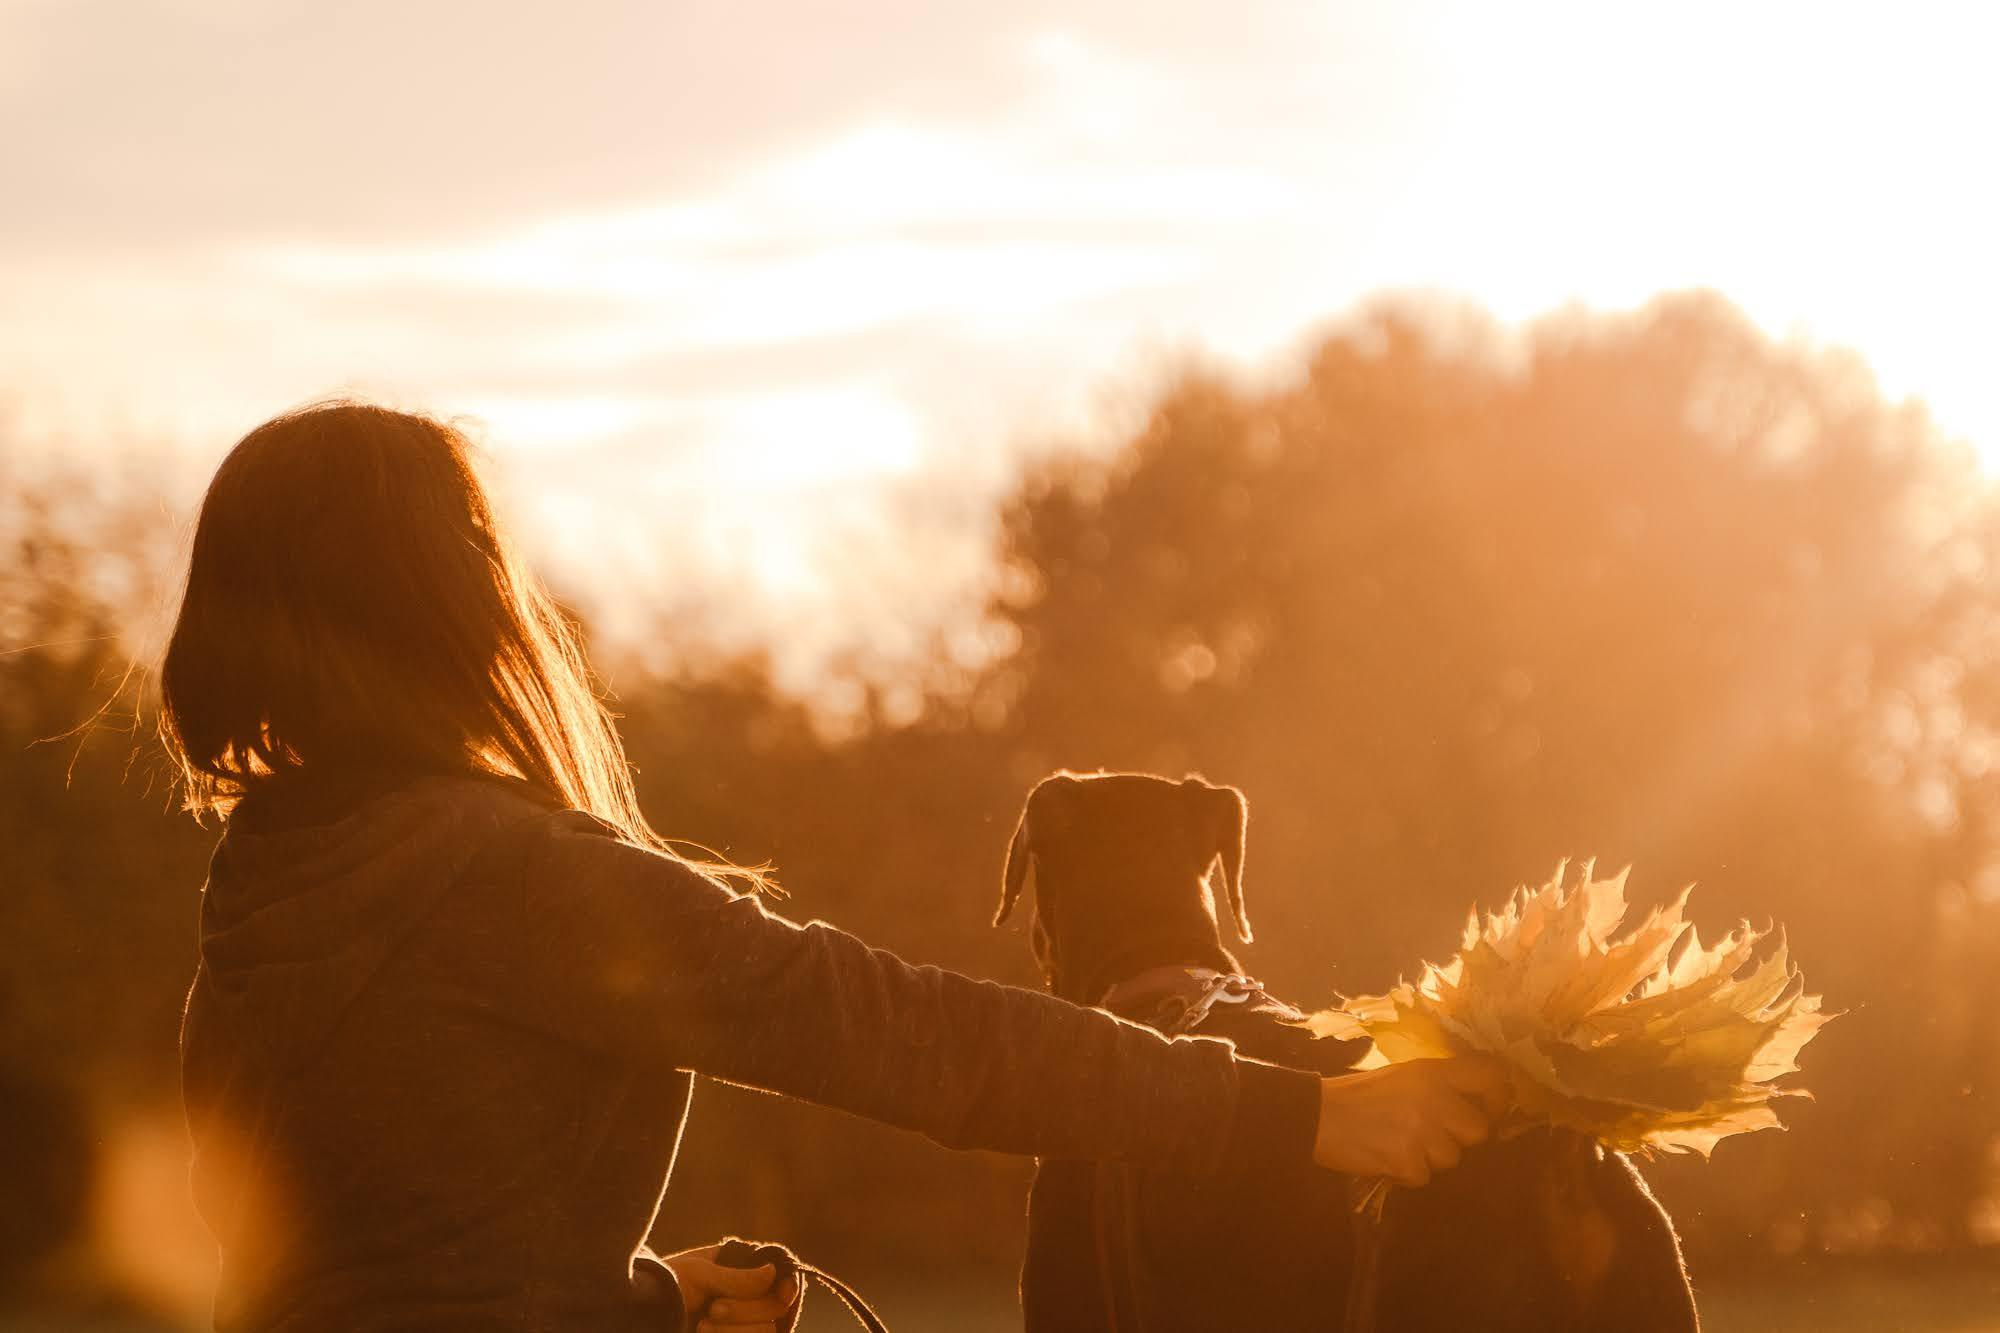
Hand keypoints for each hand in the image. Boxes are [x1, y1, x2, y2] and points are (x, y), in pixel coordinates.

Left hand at [660, 1243, 803, 1332]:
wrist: (642, 1314)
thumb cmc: (669, 1286)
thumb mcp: (702, 1273)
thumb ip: (738, 1277)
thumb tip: (773, 1272)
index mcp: (745, 1274)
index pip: (783, 1282)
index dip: (787, 1288)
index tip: (781, 1291)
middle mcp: (749, 1300)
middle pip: (776, 1310)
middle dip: (746, 1309)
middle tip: (713, 1307)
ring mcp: (741, 1325)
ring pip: (765, 1331)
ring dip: (734, 1327)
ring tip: (703, 1323)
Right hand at [1312, 1055, 1510, 1186]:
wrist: (1319, 1116)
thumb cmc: (1360, 1094)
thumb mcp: (1404, 1075)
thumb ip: (1439, 1084)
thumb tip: (1474, 1102)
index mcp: (1433, 1072)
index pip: (1490, 1075)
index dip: (1499, 1095)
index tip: (1491, 1108)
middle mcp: (1435, 1099)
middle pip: (1478, 1129)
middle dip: (1460, 1137)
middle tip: (1434, 1134)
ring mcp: (1423, 1133)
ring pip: (1452, 1158)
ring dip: (1431, 1157)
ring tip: (1402, 1144)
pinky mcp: (1408, 1162)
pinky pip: (1425, 1177)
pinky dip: (1408, 1173)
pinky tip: (1387, 1157)